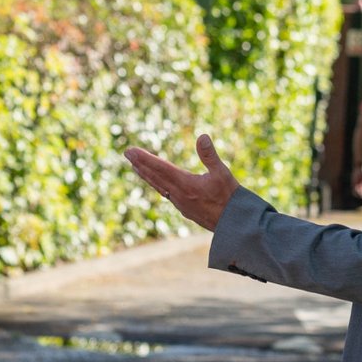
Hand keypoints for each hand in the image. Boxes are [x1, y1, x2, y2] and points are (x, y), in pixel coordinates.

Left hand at [124, 134, 240, 231]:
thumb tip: (202, 136)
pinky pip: (166, 194)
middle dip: (140, 164)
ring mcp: (180, 204)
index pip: (160, 168)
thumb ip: (210, 155)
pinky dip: (157, 185)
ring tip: (135, 167)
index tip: (131, 151)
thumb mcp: (222, 173)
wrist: (234, 225)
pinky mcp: (185, 209)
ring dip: (146, 175)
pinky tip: (156, 184)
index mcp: (185, 185)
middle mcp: (179, 195)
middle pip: (155, 177)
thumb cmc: (230, 198)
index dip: (144, 158)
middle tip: (126, 153)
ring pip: (159, 186)